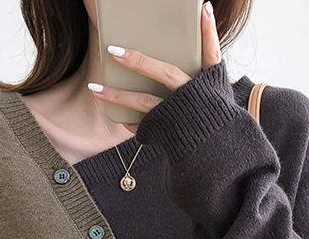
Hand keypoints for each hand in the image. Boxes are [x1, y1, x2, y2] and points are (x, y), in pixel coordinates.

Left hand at [87, 0, 221, 132]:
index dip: (207, 32)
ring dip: (118, 95)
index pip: (210, 53)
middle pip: (166, 74)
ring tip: (95, 88)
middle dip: (140, 61)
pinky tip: (116, 115)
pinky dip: (129, 121)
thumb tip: (193, 26)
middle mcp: (193, 97)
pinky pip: (143, 125)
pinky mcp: (167, 133)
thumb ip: (203, 64)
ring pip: (145, 102)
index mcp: (209, 83)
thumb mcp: (214, 89)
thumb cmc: (210, 115)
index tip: (203, 9)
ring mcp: (178, 116)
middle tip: (112, 50)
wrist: (212, 153)